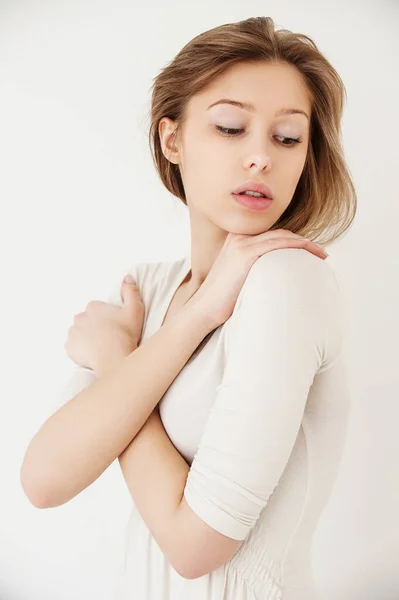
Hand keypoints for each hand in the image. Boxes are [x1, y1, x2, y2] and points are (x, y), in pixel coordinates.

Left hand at [64, 274, 144, 372]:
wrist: (114, 358)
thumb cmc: (125, 334)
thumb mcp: (134, 309)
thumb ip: (130, 291)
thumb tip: (127, 277)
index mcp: (94, 307)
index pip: (98, 309)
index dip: (107, 317)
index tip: (115, 325)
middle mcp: (80, 317)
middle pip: (87, 320)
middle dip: (95, 326)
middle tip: (109, 336)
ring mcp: (73, 333)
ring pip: (79, 333)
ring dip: (87, 337)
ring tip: (101, 346)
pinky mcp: (69, 347)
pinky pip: (74, 347)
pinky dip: (81, 350)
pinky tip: (92, 353)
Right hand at [186, 229, 328, 328]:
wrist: (203, 310)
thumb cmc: (221, 301)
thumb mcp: (238, 279)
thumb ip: (253, 270)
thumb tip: (274, 277)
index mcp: (236, 240)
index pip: (271, 235)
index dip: (293, 241)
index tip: (310, 252)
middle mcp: (238, 237)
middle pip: (279, 233)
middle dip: (303, 242)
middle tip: (321, 254)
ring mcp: (241, 243)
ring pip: (281, 236)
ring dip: (305, 244)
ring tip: (321, 255)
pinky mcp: (244, 253)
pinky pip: (277, 244)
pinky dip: (296, 245)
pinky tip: (309, 252)